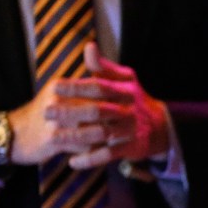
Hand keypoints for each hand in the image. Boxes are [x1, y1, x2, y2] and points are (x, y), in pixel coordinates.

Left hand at [55, 42, 169, 169]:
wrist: (160, 127)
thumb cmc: (134, 100)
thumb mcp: (124, 80)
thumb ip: (104, 67)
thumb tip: (89, 46)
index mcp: (125, 91)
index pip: (99, 86)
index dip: (77, 86)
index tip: (54, 85)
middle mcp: (128, 110)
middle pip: (97, 111)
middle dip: (71, 111)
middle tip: (46, 111)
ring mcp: (129, 130)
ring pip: (101, 134)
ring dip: (76, 137)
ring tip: (53, 138)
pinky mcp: (130, 148)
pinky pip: (108, 155)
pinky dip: (90, 159)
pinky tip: (72, 161)